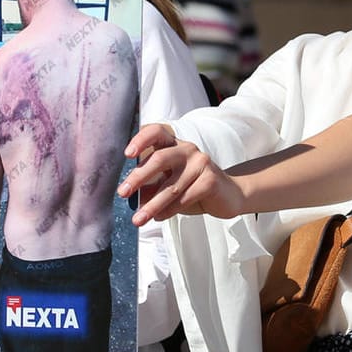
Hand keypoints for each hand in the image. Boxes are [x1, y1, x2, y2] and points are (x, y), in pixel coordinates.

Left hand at [118, 123, 245, 223]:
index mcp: (174, 144)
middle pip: (159, 159)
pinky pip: (184, 198)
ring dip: (152, 205)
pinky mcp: (210, 180)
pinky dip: (168, 210)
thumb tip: (129, 194)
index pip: (156, 132)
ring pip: (170, 186)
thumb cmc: (192, 187)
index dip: (141, 139)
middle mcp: (188, 149)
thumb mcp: (169, 182)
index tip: (127, 154)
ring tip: (138, 219)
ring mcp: (201, 163)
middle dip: (138, 177)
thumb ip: (151, 184)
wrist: (228, 196)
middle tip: (123, 193)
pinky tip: (158, 217)